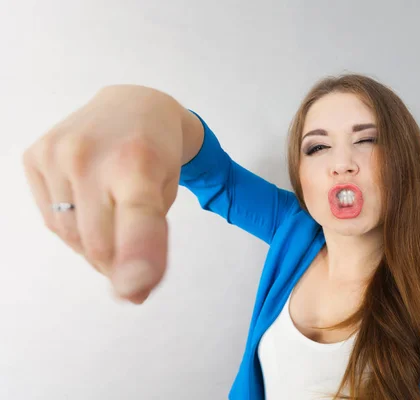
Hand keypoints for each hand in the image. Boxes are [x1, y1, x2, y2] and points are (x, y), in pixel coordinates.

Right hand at [22, 85, 185, 303]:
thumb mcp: (167, 192)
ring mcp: (56, 154)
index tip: (136, 290)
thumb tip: (131, 292)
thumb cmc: (157, 155)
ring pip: (70, 237)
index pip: (138, 216)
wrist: (135, 106)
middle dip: (117, 266)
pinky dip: (73, 229)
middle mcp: (90, 156)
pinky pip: (51, 220)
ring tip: (113, 224)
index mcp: (139, 164)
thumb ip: (150, 239)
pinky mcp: (35, 155)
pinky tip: (90, 209)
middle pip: (97, 243)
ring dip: (93, 249)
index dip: (138, 257)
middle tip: (134, 269)